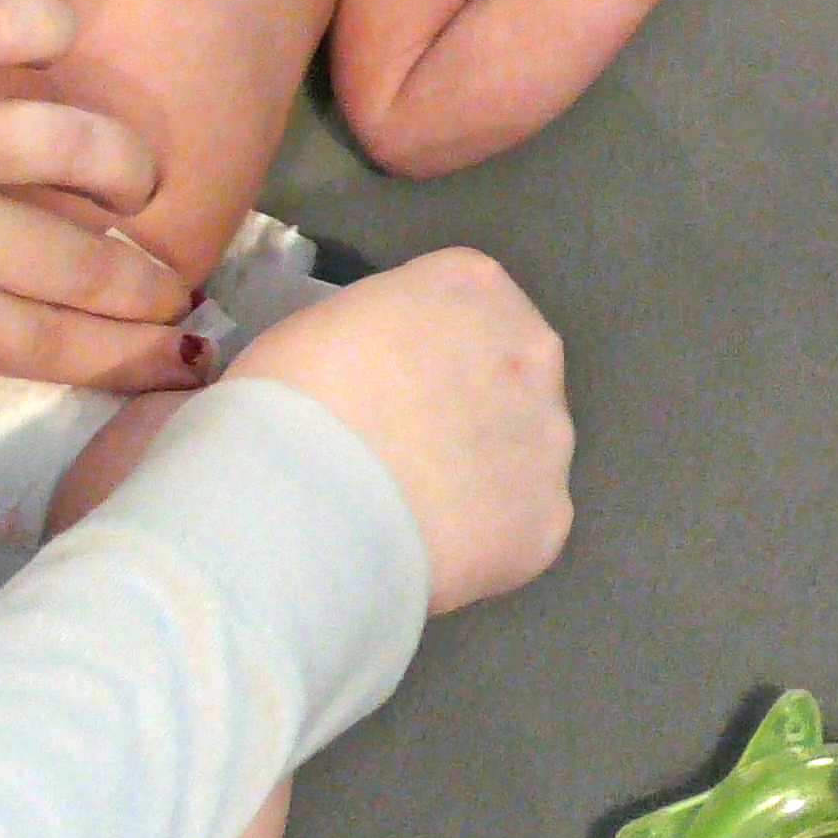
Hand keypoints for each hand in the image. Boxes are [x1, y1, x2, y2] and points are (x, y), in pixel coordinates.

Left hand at [0, 0, 205, 391]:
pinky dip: (42, 22)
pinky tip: (58, 27)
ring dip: (123, 159)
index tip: (169, 365)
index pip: (31, 347)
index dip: (115, 362)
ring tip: (143, 172)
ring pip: (67, 141)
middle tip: (181, 286)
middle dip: (143, 282)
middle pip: (72, 260)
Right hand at [230, 249, 573, 612]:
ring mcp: (550, 440)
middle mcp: (531, 352)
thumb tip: (384, 376)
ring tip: (410, 512)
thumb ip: (380, 337)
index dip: (427, 350)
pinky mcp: (548, 520)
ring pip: (521, 455)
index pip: (466, 304)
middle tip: (403, 450)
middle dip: (468, 409)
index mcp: (472, 286)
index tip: (388, 383)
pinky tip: (427, 550)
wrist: (298, 506)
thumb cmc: (288, 397)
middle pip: (509, 376)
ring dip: (479, 477)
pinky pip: (518, 528)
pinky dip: (481, 542)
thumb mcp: (322, 328)